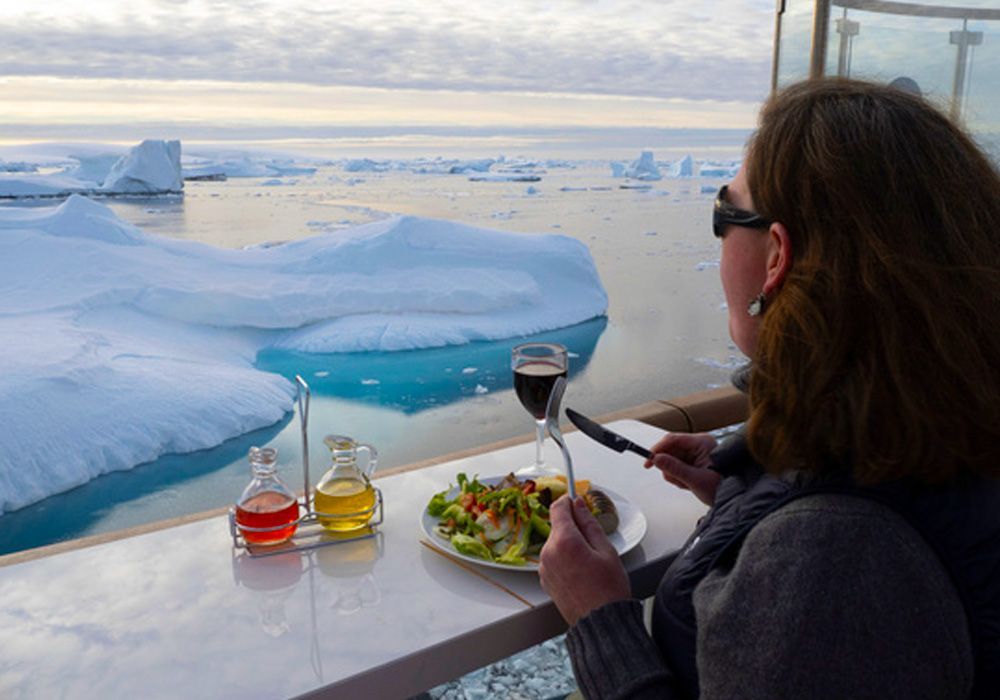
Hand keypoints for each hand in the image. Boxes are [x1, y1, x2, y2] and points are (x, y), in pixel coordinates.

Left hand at [539, 495, 629, 624]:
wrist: (600, 623)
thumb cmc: (608, 590)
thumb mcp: (606, 550)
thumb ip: (589, 523)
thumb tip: (578, 505)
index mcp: (564, 541)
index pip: (558, 508)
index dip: (567, 501)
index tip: (576, 502)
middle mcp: (548, 552)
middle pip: (557, 527)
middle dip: (573, 528)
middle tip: (594, 542)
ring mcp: (544, 567)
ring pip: (555, 544)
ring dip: (569, 545)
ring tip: (590, 563)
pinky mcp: (545, 580)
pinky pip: (553, 560)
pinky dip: (564, 559)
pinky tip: (581, 573)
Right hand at [644, 432, 720, 505]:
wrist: (733, 498)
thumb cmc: (723, 487)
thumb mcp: (695, 479)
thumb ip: (674, 468)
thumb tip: (657, 459)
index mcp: (702, 442)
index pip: (673, 439)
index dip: (658, 449)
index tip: (649, 459)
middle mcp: (699, 445)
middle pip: (671, 450)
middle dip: (669, 466)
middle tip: (672, 477)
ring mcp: (696, 454)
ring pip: (672, 459)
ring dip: (674, 474)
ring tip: (685, 484)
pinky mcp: (694, 462)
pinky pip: (677, 466)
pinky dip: (678, 476)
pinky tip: (687, 484)